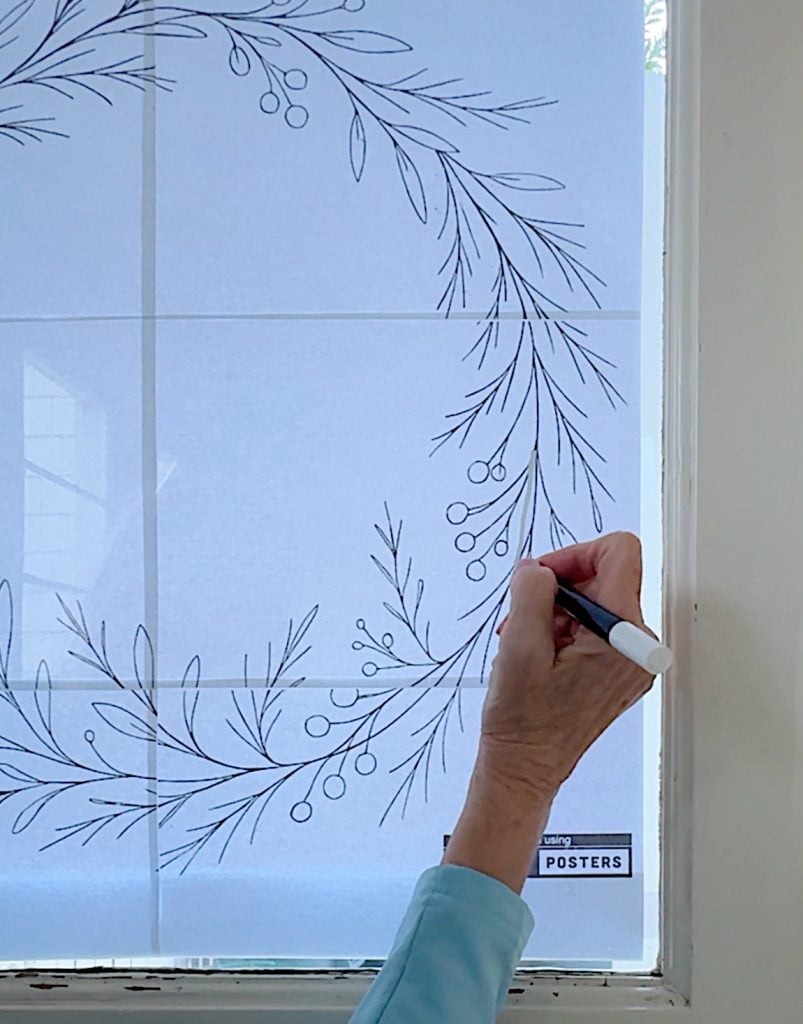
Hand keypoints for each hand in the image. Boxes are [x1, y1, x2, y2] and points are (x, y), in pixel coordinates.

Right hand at [478, 531, 656, 803]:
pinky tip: (540, 656)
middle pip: (605, 577)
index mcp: (624, 636)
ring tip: (529, 645)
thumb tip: (538, 568)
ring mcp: (633, 660)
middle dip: (558, 591)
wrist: (526, 767)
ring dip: (556, 613)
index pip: (619, 552)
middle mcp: (640, 646)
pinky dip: (564, 630)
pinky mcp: (621, 670)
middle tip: (525, 620)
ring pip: (596, 602)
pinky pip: (596, 627)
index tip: (545, 579)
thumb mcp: (518, 645)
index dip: (575, 554)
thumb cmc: (524, 722)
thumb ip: (531, 592)